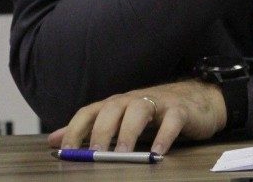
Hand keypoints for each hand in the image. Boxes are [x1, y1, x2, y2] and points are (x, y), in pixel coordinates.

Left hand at [49, 80, 225, 155]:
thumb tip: (53, 140)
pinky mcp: (181, 111)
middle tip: (94, 154)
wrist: (198, 99)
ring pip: (139, 110)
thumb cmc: (155, 112)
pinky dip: (164, 136)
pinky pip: (172, 120)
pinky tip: (157, 153)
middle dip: (101, 131)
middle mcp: (135, 100)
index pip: (90, 110)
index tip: (67, 151)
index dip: (76, 129)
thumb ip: (88, 130)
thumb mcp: (120, 120)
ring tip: (123, 154)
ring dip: (128, 132)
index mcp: (117, 104)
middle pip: (112, 108)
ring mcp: (159, 103)